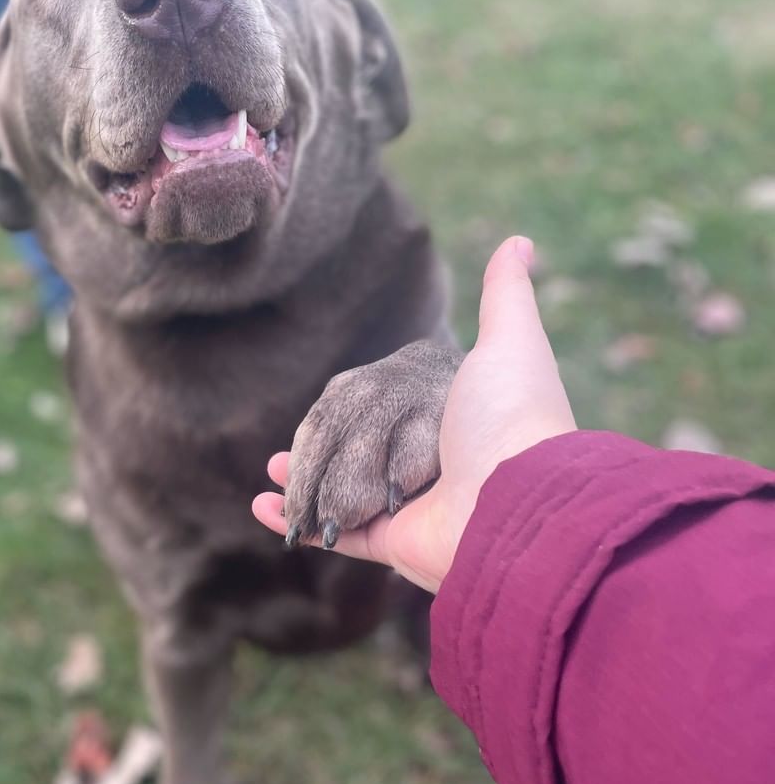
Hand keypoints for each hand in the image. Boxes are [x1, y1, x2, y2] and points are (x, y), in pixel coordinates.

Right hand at [252, 236, 576, 592]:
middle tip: (282, 450)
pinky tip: (265, 507)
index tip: (324, 403)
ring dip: (301, 483)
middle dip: (317, 451)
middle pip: (355, 452)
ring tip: (271, 476)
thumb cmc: (511, 414)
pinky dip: (297, 522)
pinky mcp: (394, 541)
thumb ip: (506, 294)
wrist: (517, 495)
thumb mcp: (510, 339)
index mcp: (445, 419)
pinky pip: (337, 531)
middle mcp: (428, 463)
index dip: (351, 408)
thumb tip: (518, 242)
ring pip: (340, 491)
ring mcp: (410, 504)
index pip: (382, 408)